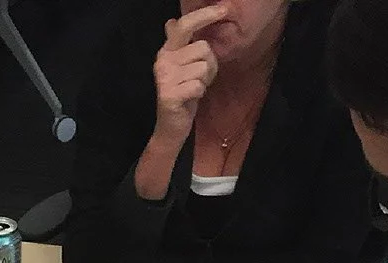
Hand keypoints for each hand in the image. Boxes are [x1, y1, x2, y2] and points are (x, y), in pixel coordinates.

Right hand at [152, 3, 225, 142]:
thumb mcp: (181, 66)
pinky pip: (198, 86)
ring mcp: (165, 78)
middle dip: (209, 63)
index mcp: (167, 50)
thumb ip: (180, 44)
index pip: (185, 25)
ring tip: (194, 89)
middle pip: (203, 48)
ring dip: (205, 80)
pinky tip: (191, 98)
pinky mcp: (169, 95)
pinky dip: (200, 93)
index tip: (224, 9)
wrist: (170, 127)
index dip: (205, 15)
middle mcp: (163, 60)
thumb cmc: (182, 94)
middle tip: (200, 77)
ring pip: (203, 68)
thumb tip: (170, 22)